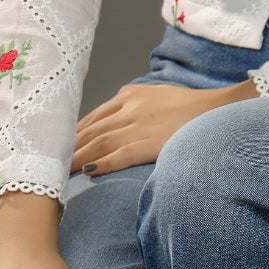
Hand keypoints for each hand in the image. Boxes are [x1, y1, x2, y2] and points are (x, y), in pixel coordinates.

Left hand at [72, 78, 254, 175]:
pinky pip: (122, 154)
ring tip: (59, 172)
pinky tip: (89, 171)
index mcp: (130, 96)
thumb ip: (132, 108)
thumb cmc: (190, 107)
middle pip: (90, 131)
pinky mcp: (153, 142)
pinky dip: (103, 162)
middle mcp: (130, 108)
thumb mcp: (156, 97)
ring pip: (99, 143)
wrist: (220, 109)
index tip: (58, 149)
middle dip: (68, 148)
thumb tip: (111, 126)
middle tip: (48, 163)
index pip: (93, 118)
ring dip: (77, 158)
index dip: (73, 135)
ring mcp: (141, 125)